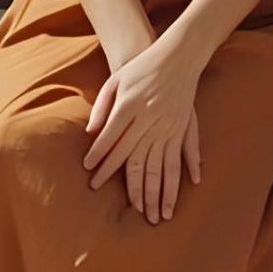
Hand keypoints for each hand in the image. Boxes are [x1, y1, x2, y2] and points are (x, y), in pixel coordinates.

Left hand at [83, 39, 203, 222]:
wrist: (177, 56)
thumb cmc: (141, 69)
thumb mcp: (116, 80)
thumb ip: (101, 106)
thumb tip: (90, 133)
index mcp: (130, 107)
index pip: (111, 138)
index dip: (100, 157)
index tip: (90, 174)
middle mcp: (150, 120)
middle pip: (137, 160)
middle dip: (131, 188)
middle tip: (129, 211)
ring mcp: (169, 126)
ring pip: (161, 166)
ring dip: (158, 192)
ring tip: (154, 215)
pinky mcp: (182, 128)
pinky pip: (180, 158)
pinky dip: (179, 177)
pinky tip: (180, 194)